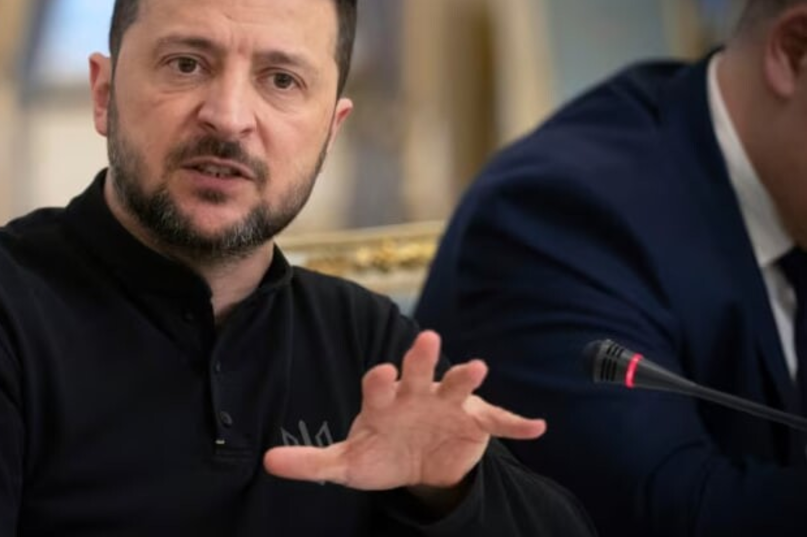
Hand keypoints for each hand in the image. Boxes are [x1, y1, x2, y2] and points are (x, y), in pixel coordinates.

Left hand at [263, 331, 544, 493]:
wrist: (418, 466)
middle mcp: (417, 393)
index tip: (383, 372)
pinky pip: (499, 422)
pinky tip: (538, 428)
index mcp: (384, 400)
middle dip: (421, 357)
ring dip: (467, 377)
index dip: (381, 378)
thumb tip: (269, 464)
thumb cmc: (380, 453)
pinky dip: (518, 424)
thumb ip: (311, 463)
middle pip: (418, 370)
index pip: (379, 383)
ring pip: (458, 386)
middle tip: (426, 339)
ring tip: (478, 368)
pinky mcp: (475, 424)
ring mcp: (449, 405)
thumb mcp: (346, 463)